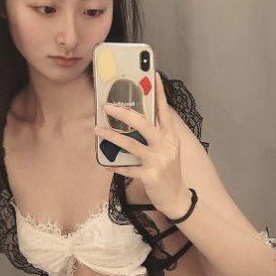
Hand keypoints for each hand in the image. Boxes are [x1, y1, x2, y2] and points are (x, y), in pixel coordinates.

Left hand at [93, 72, 190, 217]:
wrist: (177, 198)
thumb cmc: (168, 172)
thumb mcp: (167, 151)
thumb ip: (155, 136)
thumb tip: (132, 122)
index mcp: (171, 137)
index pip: (165, 111)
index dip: (159, 93)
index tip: (153, 76)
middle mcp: (166, 146)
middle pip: (144, 125)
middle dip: (124, 114)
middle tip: (108, 106)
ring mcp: (158, 161)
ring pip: (131, 144)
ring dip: (112, 136)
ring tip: (98, 130)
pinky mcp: (150, 176)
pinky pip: (128, 168)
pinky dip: (115, 166)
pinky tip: (105, 163)